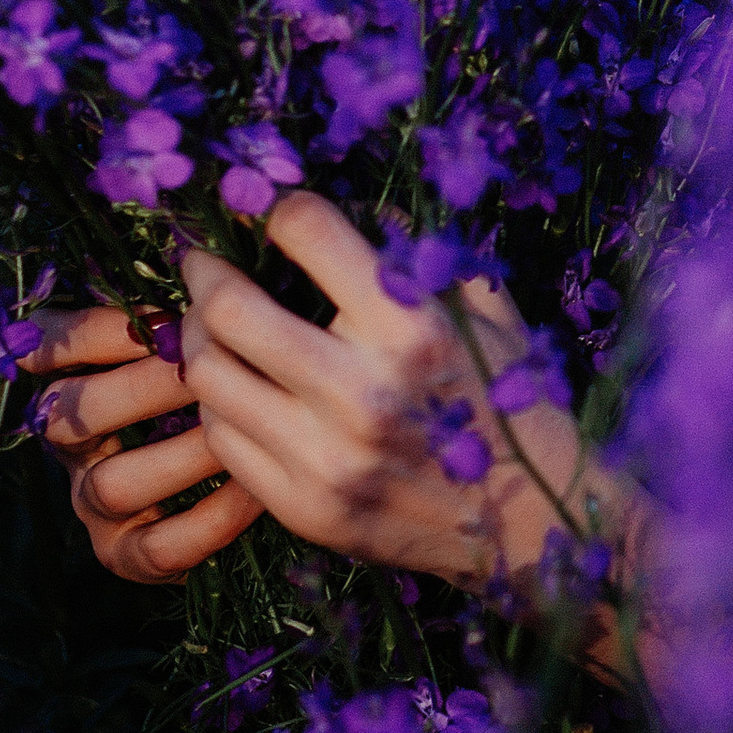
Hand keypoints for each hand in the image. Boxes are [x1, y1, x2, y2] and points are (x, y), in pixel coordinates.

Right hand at [24, 306, 267, 586]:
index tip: (158, 314)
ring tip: (233, 430)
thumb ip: (186, 303)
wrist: (273, 471)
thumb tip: (208, 251)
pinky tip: (253, 488)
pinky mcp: (129, 555)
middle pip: (72, 414)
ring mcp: (95, 504)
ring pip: (111, 483)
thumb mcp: (200, 334)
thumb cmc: (228, 376)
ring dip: (175, 455)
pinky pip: (157, 546)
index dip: (96, 331)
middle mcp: (73, 442)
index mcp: (73, 377)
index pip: (52, 348)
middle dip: (143, 388)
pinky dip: (206, 518)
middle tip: (207, 368)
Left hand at [174, 191, 586, 594]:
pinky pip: (222, 438)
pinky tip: (242, 388)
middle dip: (207, 274)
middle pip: (229, 310)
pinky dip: (221, 403)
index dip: (283, 210)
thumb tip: (350, 206)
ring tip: (215, 327)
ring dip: (202, 339)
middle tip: (206, 266)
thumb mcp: (488, 314)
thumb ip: (423, 257)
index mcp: (414, 329)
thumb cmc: (511, 403)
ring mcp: (325, 459)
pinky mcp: (303, 508)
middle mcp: (363, 394)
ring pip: (209, 376)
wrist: (530, 526)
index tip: (276, 216)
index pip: (307, 231)